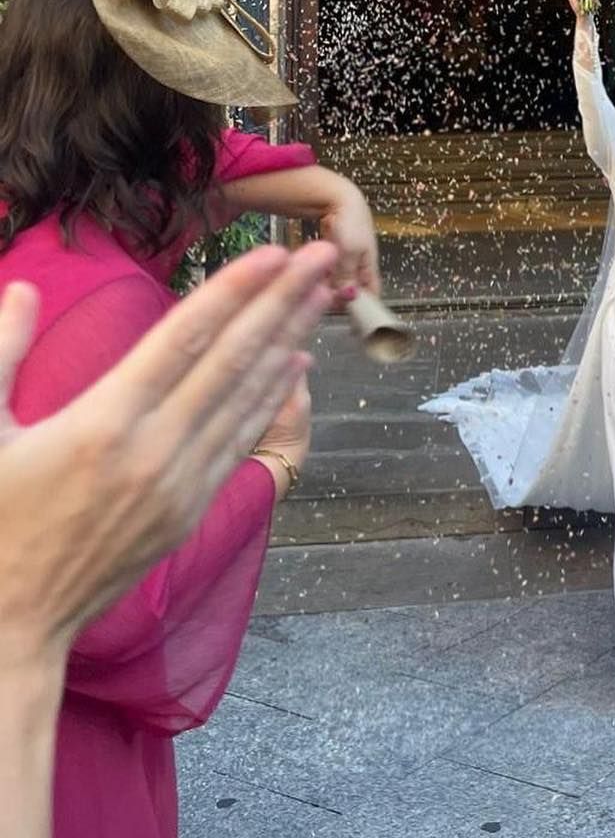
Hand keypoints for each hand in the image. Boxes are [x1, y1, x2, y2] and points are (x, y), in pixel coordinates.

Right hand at [0, 241, 334, 657]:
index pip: (184, 337)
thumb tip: (23, 287)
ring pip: (246, 397)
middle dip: (282, 300)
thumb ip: (2, 352)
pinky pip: (240, 442)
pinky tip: (296, 365)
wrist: (10, 621)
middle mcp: (152, 448)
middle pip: (232, 358)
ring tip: (321, 295)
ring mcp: (178, 483)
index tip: (275, 252)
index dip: (234, 290)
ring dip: (289, 340)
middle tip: (323, 255)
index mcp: (101, 421)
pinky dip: (272, 399)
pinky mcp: (189, 512)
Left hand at [317, 179, 379, 301]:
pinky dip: (322, 275)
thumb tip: (348, 298)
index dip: (363, 308)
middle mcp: (360, 265)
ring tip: (318, 283)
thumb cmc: (350, 221)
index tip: (350, 318)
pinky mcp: (334, 254)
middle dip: (340, 296)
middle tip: (326, 297)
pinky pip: (328, 273)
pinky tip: (314, 273)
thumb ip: (348, 276)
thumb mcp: (349, 252)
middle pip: (352, 291)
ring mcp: (347, 259)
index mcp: (370, 266)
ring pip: (338, 283)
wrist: (337, 197)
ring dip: (328, 285)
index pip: (372, 295)